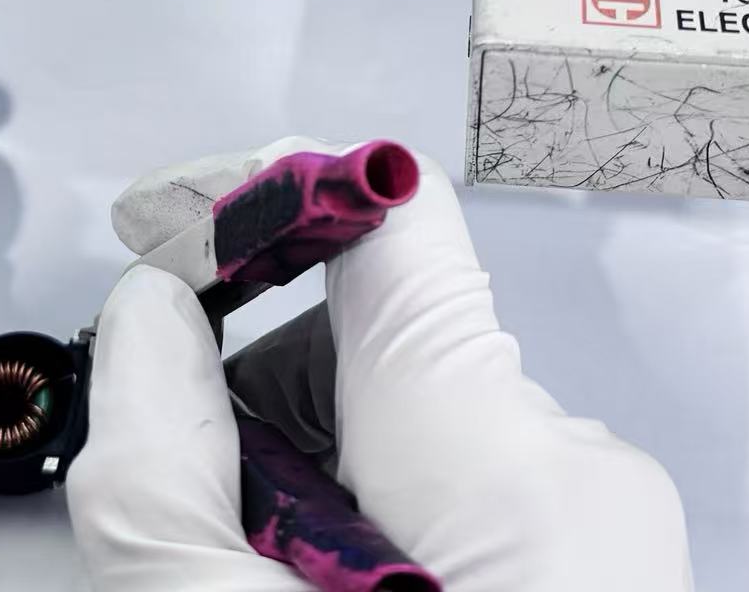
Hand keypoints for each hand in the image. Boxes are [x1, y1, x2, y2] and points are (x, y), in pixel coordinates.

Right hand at [68, 138, 692, 591]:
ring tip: (253, 585)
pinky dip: (361, 542)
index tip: (153, 230)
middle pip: (374, 345)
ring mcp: (600, 537)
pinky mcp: (596, 583)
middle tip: (177, 518)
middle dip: (254, 401)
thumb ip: (166, 489)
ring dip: (302, 490)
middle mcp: (577, 476)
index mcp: (516, 473)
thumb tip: (148, 324)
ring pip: (401, 443)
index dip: (258, 197)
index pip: (392, 217)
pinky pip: (452, 510)